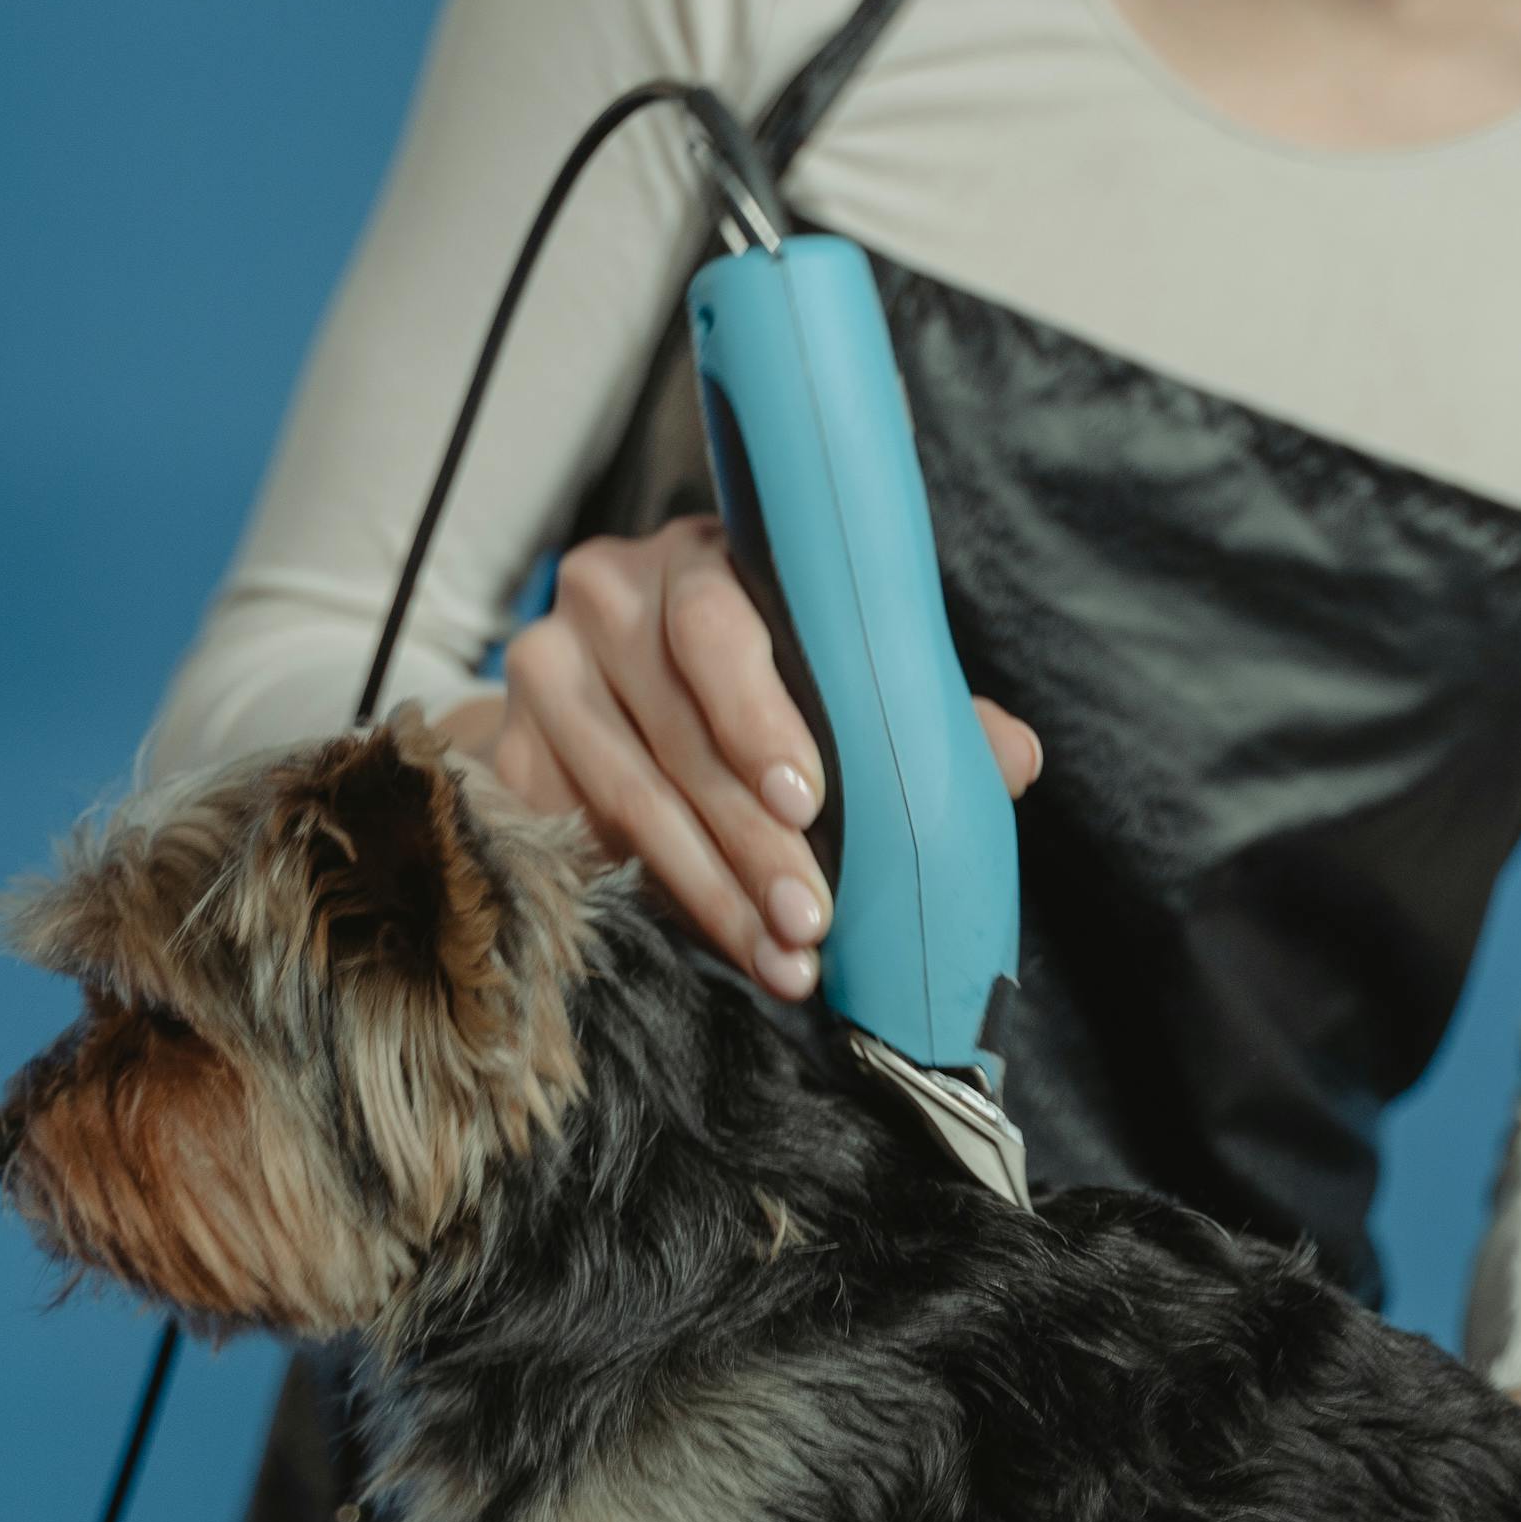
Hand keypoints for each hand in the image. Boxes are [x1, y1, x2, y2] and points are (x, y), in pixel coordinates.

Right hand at [437, 516, 1041, 998]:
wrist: (609, 708)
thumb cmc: (755, 688)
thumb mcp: (834, 682)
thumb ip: (918, 715)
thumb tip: (1015, 760)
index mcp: (702, 561)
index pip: (716, 626)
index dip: (760, 716)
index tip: (808, 800)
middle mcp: (608, 596)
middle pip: (680, 735)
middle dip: (757, 843)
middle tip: (814, 921)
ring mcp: (543, 672)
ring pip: (631, 800)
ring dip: (714, 892)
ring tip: (783, 959)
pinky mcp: (505, 754)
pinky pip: (579, 842)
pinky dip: (655, 903)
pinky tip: (715, 951)